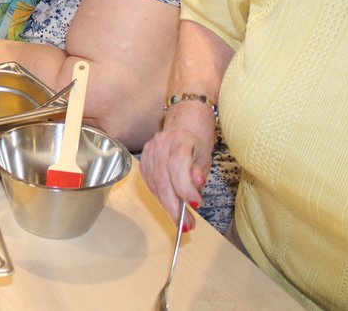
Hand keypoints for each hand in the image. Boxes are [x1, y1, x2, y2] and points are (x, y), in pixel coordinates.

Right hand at [139, 102, 216, 231]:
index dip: (185, 188)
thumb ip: (199, 170)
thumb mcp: (205, 154)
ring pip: (154, 184)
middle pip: (163, 179)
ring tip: (181, 221)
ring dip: (167, 205)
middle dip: (174, 205)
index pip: (178, 167)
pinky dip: (160, 196)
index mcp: (178, 140)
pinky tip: (170, 205)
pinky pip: (150, 183)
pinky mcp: (143, 160)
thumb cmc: (196, 141)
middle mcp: (160, 145)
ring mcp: (148, 152)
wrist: (183, 122)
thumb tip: (196, 184)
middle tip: (186, 225)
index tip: (195, 205)